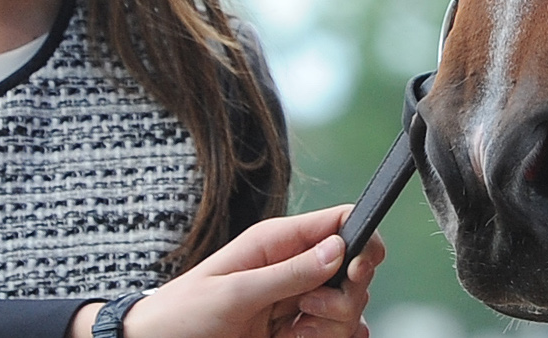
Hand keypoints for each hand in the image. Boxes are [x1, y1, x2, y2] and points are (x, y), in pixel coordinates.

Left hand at [112, 207, 382, 337]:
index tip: (356, 272)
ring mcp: (296, 301)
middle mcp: (293, 267)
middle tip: (307, 311)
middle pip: (354, 273)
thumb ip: (288, 272)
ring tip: (291, 336)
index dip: (363, 242)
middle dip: (343, 299)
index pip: (341, 221)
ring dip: (331, 327)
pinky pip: (335, 334)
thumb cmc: (184, 313)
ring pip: (349, 309)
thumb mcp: (234, 292)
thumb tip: (339, 248)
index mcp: (277, 241)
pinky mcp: (295, 331)